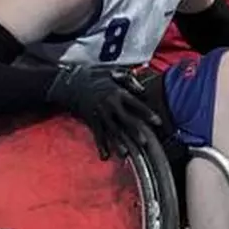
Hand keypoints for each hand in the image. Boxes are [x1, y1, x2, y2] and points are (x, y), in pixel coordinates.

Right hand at [46, 66, 162, 160]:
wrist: (70, 82)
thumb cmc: (96, 76)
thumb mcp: (113, 71)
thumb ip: (129, 79)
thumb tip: (142, 90)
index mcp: (117, 92)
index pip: (135, 104)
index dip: (147, 113)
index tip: (158, 122)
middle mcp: (109, 105)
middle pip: (125, 120)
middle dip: (135, 131)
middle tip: (145, 142)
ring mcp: (99, 114)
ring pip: (111, 130)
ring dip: (118, 143)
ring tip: (126, 154)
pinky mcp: (91, 120)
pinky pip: (97, 134)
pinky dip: (101, 146)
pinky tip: (105, 156)